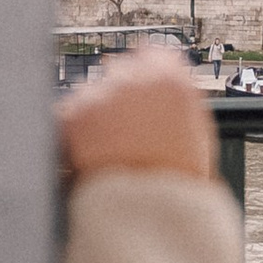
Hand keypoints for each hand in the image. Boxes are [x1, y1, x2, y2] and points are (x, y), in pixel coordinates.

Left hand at [57, 48, 215, 193]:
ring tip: (104, 148)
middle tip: (119, 127)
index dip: (142, 72)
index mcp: (171, 77)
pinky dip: (72, 132)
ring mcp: (102, 92)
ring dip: (92, 112)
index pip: (150, 52)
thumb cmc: (177, 181)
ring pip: (90, 92)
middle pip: (117, 69)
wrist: (150, 211)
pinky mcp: (74, 113)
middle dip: (116, 92)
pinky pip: (67, 115)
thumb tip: (165, 85)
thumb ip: (177, 99)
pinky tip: (87, 153)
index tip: (137, 88)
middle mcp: (136, 76)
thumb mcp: (196, 130)